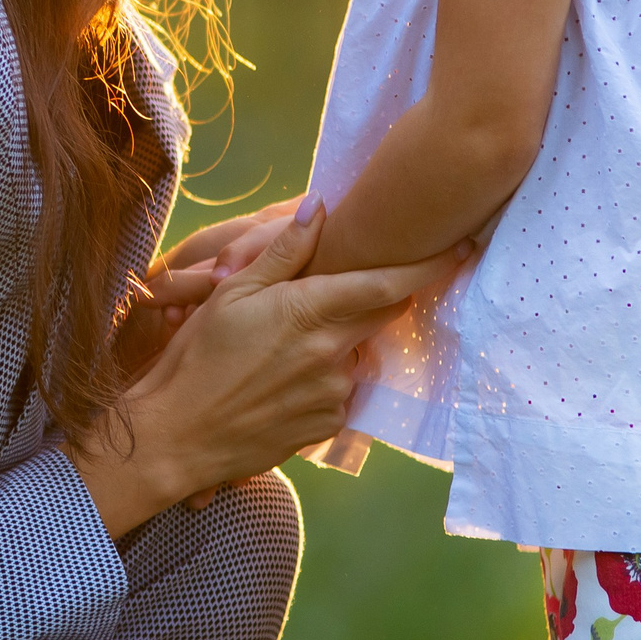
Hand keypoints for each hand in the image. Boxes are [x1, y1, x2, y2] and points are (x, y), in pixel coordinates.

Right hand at [62, 202, 469, 537]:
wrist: (177, 434)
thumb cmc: (197, 356)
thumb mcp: (232, 292)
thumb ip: (283, 250)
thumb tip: (319, 205)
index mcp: (310, 311)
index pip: (388, 284)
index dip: (431, 265)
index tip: (463, 247)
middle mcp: (332, 353)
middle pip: (383, 313)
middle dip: (381, 294)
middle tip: (353, 282)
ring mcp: (334, 393)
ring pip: (358, 351)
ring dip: (341, 339)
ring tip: (284, 346)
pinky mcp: (327, 425)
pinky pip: (341, 388)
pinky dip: (325, 375)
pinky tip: (283, 378)